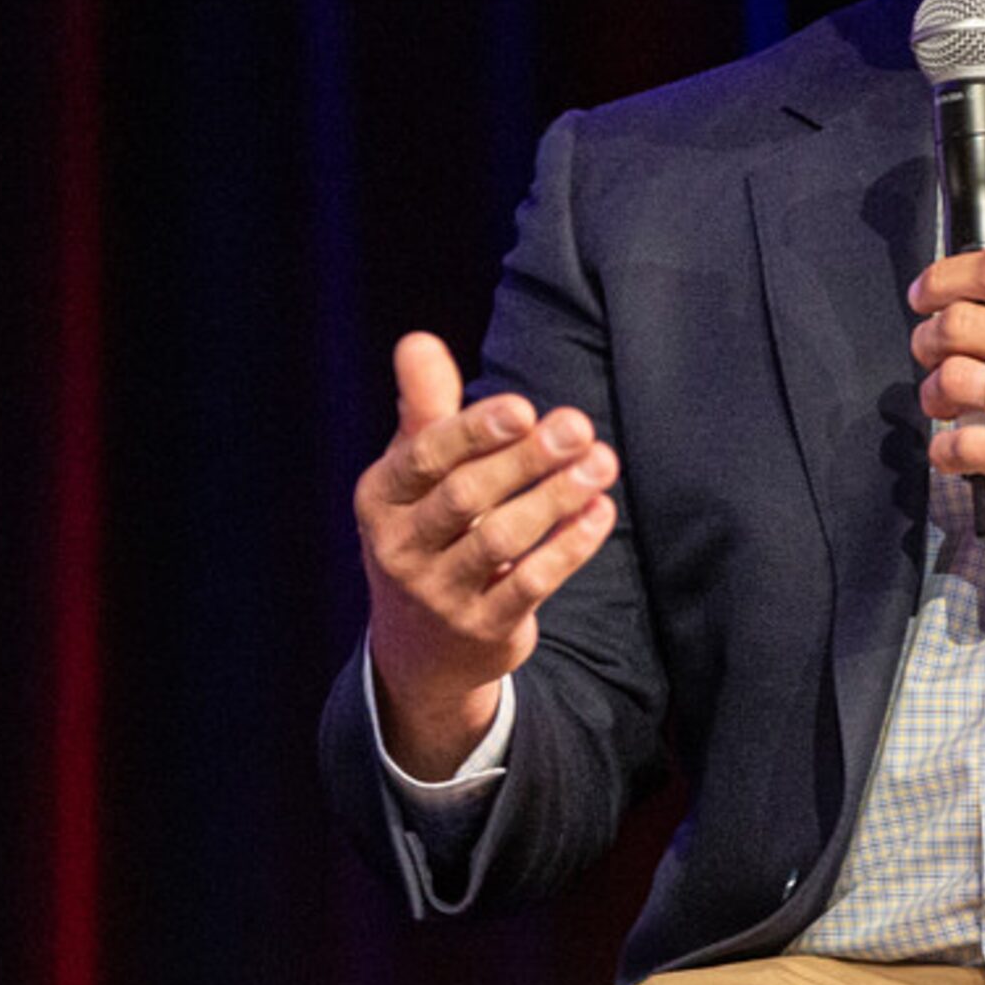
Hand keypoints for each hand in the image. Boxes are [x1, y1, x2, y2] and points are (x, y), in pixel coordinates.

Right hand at [353, 333, 616, 776]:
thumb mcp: (417, 473)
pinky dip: (569, 546)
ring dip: (557, 496)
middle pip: (466, 496)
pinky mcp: (481, 629)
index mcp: (381, 497)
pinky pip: (530, 585)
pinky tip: (600, 512)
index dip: (474, 431)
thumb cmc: (430, 528)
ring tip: (603, 461)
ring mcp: (438, 594)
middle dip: (527, 458)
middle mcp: (398, 548)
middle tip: (580, 424)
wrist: (424, 645)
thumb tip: (417, 339)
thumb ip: (427, 408)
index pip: (424, 457)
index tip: (524, 407)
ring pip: (501, 540)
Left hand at [908, 250, 984, 545]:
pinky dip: (947, 452)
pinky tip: (955, 452)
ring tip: (940, 402)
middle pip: (958, 322)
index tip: (928, 291)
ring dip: (931, 392)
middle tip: (928, 347)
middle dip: (927, 335)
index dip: (944, 276)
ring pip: (951, 381)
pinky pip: (967, 449)